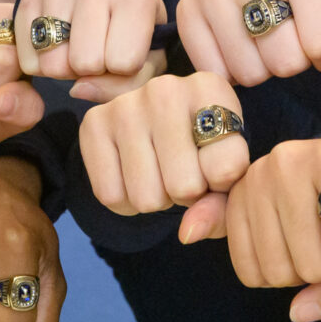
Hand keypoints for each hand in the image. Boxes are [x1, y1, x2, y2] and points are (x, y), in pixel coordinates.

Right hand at [13, 0, 167, 101]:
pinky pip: (27, 55)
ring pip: (52, 62)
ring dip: (65, 66)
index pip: (123, 63)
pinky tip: (58, 44)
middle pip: (84, 63)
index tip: (126, 50)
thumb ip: (123, 86)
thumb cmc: (135, 35)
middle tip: (99, 51)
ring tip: (79, 45)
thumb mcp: (147, 63)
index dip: (124, 70)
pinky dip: (40, 62)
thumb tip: (77, 89)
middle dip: (91, 69)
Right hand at [76, 71, 245, 217]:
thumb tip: (188, 233)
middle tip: (182, 171)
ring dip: (155, 200)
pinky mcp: (92, 124)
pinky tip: (133, 176)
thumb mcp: (226, 172)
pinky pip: (110, 196)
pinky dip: (125, 202)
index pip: (227, 168)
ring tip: (159, 171)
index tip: (214, 164)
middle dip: (186, 195)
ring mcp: (125, 105)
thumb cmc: (202, 149)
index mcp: (211, 89)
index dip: (221, 184)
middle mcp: (166, 88)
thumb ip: (222, 208)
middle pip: (184, 187)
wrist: (155, 122)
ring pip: (146, 197)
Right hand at [194, 136, 320, 321]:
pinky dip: (273, 274)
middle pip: (311, 267)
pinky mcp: (234, 201)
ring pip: (276, 272)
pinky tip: (291, 244)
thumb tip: (298, 311)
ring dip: (303, 272)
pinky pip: (247, 270)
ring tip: (319, 236)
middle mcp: (288, 159)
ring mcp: (255, 179)